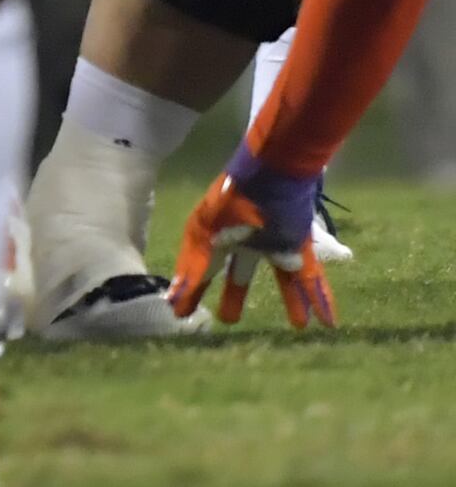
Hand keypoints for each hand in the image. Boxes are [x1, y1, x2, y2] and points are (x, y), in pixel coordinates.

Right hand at [169, 154, 336, 328]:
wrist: (276, 173)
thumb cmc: (235, 200)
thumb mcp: (206, 231)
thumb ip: (194, 265)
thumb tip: (174, 298)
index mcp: (216, 233)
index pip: (201, 265)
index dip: (191, 286)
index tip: (181, 310)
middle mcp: (245, 241)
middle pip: (239, 273)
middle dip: (234, 295)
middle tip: (228, 320)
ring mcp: (274, 244)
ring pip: (283, 279)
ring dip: (291, 303)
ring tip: (298, 326)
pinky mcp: (300, 247)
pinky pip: (310, 278)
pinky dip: (319, 299)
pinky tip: (326, 322)